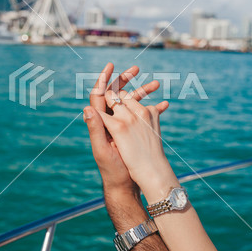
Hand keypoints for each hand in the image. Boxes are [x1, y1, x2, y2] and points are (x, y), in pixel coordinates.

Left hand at [84, 63, 165, 198]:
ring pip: (131, 103)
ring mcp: (123, 125)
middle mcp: (110, 120)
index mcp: (101, 122)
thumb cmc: (111, 170)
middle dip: (126, 81)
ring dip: (143, 92)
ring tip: (156, 84)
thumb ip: (96, 129)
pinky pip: (142, 115)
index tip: (111, 66)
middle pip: (116, 94)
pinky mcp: (133, 132)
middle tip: (136, 69)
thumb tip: (86, 108)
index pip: (99, 95)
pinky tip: (165, 105)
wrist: (126, 185)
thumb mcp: (102, 150)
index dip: (104, 80)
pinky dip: (153, 109)